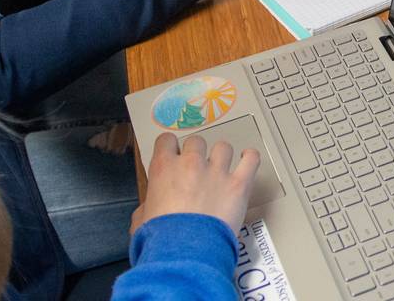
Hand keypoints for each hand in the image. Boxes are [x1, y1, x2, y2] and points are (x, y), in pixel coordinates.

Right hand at [132, 132, 258, 233]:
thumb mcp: (141, 219)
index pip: (166, 140)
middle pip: (196, 141)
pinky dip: (250, 157)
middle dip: (197, 153)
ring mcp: (216, 172)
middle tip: (197, 168)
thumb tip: (150, 208)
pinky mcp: (239, 184)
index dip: (171, 148)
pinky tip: (247, 159)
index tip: (175, 154)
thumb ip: (148, 205)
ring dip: (222, 156)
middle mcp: (190, 164)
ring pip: (223, 147)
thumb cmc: (162, 239)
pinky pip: (251, 159)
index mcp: (163, 168)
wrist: (185, 252)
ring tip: (222, 167)